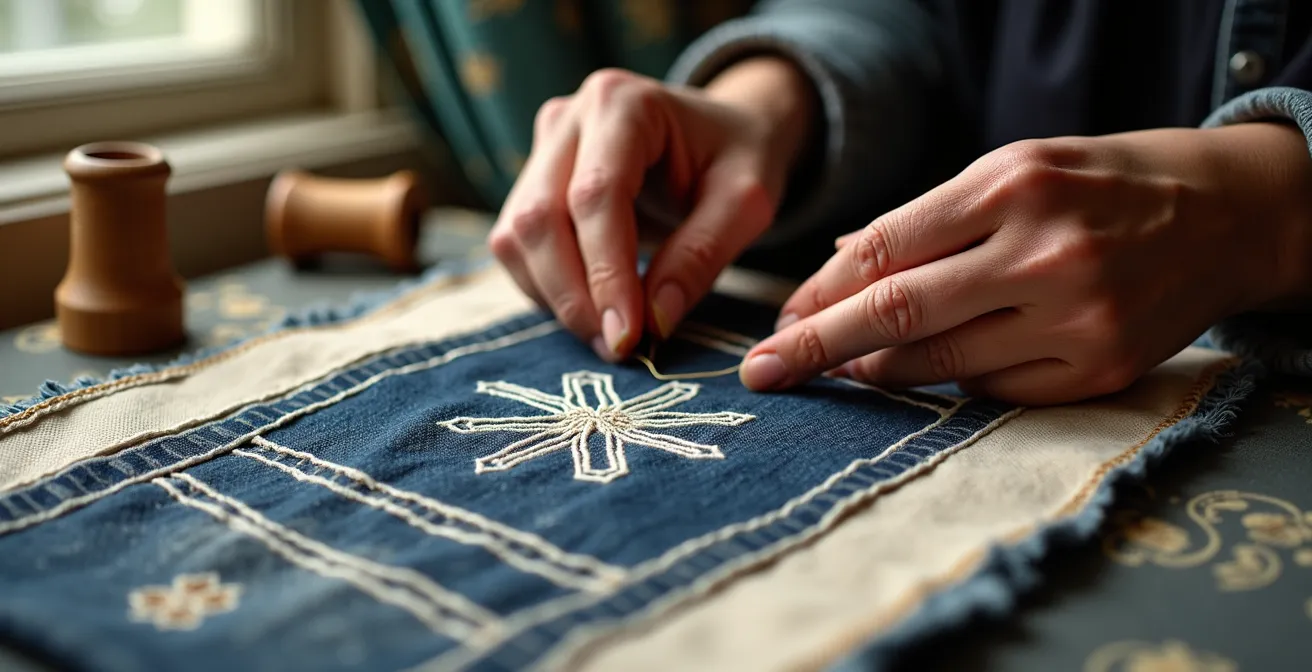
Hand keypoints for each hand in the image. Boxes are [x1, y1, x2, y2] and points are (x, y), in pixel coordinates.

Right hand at [489, 59, 815, 360]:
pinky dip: (547, 290)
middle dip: (574, 296)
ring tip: (611, 337)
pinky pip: (516, 247)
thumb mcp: (746, 202)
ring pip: (516, 237)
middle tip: (619, 348)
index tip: (628, 335)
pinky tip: (593, 312)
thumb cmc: (739, 159)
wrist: (721, 131)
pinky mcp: (531, 182)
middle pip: (540, 218)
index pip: (596, 196)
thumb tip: (654, 321)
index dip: (605, 273)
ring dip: (556, 298)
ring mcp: (542, 149)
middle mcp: (568, 119)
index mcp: (623, 104)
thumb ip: (702, 256)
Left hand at [739, 124, 1311, 404]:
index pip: (884, 250)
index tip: (776, 322)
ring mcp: (1075, 320)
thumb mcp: (1015, 167)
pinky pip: (991, 391)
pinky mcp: (1099, 372)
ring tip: (839, 368)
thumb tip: (838, 267)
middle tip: (761, 373)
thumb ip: (927, 219)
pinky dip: (949, 381)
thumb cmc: (1102, 182)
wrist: (1227, 215)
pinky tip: (932, 367)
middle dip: (814, 347)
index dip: (818, 292)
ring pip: (937, 363)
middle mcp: (1041, 254)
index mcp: (1011, 186)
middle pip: (896, 314)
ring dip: (873, 370)